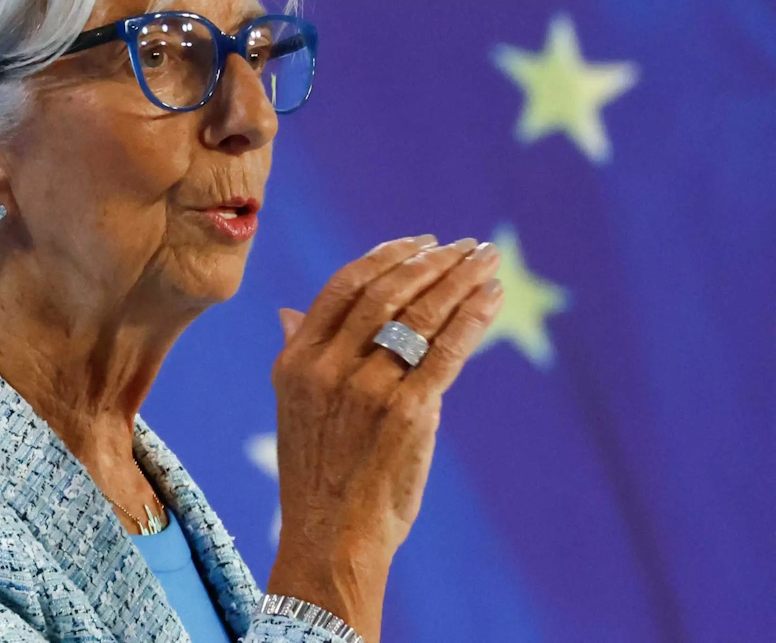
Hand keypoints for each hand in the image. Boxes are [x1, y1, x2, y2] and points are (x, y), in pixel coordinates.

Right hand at [265, 234, 503, 640]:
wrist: (331, 539)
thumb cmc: (317, 474)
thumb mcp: (291, 407)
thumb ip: (296, 353)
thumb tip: (288, 312)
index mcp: (296, 360)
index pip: (344, 286)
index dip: (387, 256)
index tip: (421, 242)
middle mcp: (327, 367)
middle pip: (387, 291)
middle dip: (433, 261)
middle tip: (467, 245)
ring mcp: (367, 389)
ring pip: (420, 314)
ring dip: (459, 279)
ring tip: (486, 259)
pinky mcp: (407, 414)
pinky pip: (447, 352)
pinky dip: (473, 318)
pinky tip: (491, 298)